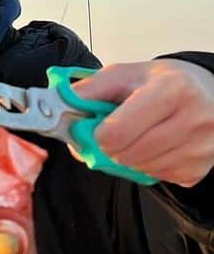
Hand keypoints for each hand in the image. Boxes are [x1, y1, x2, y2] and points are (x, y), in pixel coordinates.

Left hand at [72, 59, 213, 186]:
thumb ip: (87, 91)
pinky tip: (155, 146)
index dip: (95, 135)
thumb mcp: (123, 75)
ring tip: (139, 135)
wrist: (207, 92)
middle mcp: (193, 119)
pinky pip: (156, 178)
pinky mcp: (199, 169)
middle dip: (109, 147)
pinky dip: (146, 166)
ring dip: (127, 158)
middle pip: (125, 156)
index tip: (93, 128)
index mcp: (171, 90)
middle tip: (113, 133)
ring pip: (139, 169)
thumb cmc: (161, 83)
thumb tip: (55, 107)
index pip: (115, 134)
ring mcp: (200, 148)